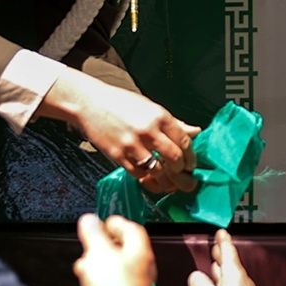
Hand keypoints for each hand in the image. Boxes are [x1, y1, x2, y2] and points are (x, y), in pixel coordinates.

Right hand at [47, 73, 199, 193]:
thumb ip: (174, 122)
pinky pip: (138, 174)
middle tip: (183, 174)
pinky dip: (148, 179)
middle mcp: (147, 130)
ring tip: (171, 182)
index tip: (191, 163)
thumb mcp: (150, 107)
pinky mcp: (117, 155)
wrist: (90, 103)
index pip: (184, 140)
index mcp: (159, 116)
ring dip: (167, 179)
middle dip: (182, 170)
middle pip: (174, 157)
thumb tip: (196, 131)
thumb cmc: (121, 103)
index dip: (191, 156)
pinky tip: (152, 178)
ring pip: (157, 170)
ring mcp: (131, 144)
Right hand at [73, 214, 156, 285]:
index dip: (114, 224)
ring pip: (111, 275)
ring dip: (94, 274)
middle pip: (119, 252)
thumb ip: (92, 233)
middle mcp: (140, 269)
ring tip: (83, 274)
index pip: (131, 228)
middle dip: (98, 251)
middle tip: (87, 251)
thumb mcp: (97, 252)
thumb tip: (89, 220)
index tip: (100, 224)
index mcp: (139, 251)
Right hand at [186, 230, 266, 285]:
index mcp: (234, 274)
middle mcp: (241, 281)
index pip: (228, 251)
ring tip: (214, 264)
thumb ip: (198, 284)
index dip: (223, 240)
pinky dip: (223, 283)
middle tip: (216, 245)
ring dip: (222, 268)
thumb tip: (195, 277)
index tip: (221, 232)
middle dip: (221, 253)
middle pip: (230, 262)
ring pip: (230, 275)